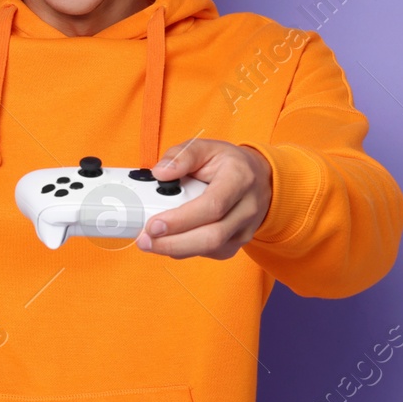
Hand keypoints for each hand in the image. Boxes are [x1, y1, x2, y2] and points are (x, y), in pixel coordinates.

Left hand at [136, 139, 272, 258]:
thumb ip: (182, 155)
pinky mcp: (237, 244)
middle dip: (173, 243)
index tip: (153, 224)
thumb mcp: (206, 148)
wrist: (258, 179)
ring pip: (209, 249)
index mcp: (240, 178)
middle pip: (211, 237)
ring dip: (175, 249)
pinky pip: (209, 253)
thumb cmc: (228, 163)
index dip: (181, 219)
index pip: (212, 206)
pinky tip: (170, 240)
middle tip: (144, 240)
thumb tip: (160, 173)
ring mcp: (245, 229)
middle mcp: (247, 207)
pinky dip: (185, 250)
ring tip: (149, 242)